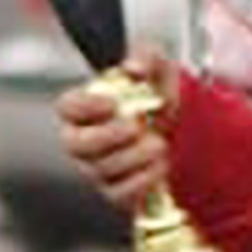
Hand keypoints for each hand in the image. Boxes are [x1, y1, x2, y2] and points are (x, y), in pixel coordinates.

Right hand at [54, 45, 180, 215]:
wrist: (184, 129)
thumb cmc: (158, 98)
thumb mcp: (159, 69)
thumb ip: (146, 58)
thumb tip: (134, 68)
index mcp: (84, 108)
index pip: (67, 106)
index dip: (86, 107)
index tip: (113, 104)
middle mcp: (82, 140)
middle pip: (77, 144)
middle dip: (110, 136)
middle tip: (139, 126)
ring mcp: (95, 168)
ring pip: (101, 169)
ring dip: (135, 156)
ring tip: (159, 144)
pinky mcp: (114, 191)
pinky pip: (118, 193)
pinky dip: (142, 180)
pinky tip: (160, 165)